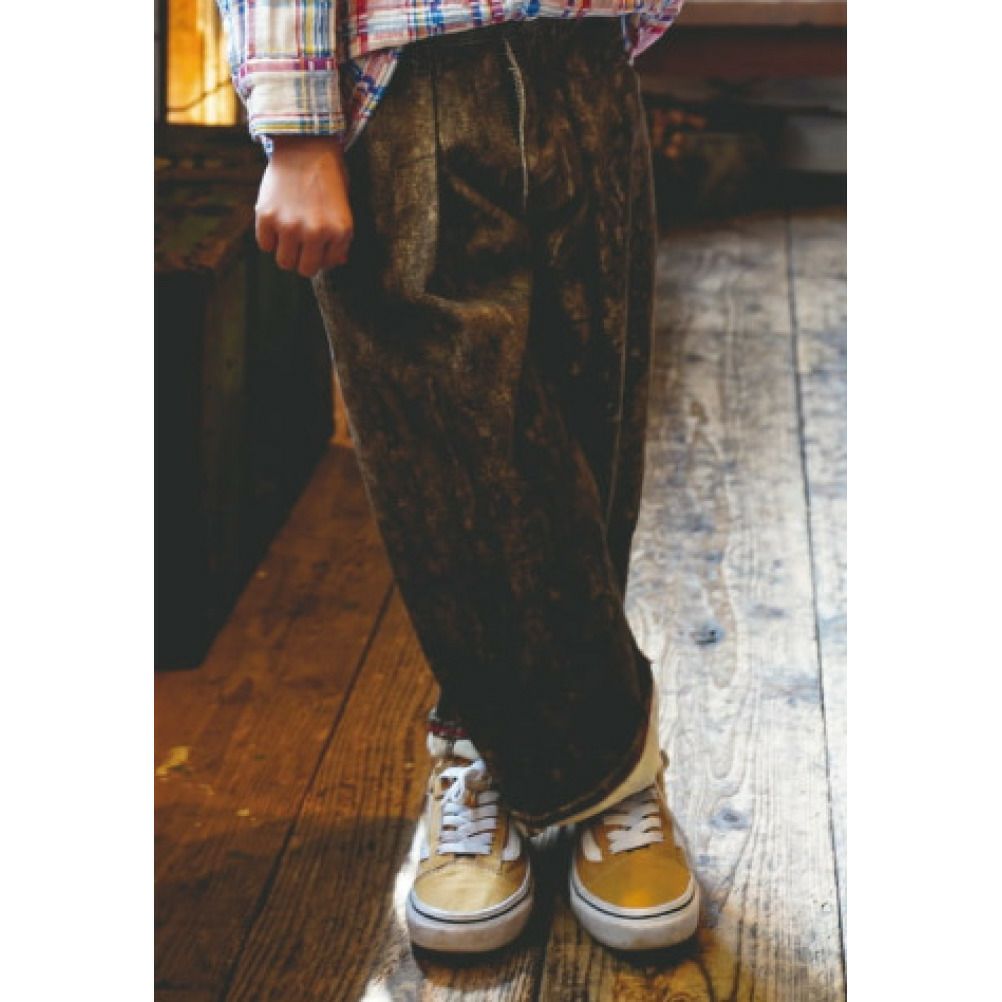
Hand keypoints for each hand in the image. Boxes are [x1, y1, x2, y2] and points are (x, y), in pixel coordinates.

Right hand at [255, 136, 353, 277]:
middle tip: (300, 241)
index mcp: (340, 231)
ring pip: (283, 262)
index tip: (317, 239)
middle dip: (302, 258)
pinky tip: (276, 218)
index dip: (320, 253)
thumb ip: (340, 238)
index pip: (326, 264)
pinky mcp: (267, 216)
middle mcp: (316, 232)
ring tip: (288, 231)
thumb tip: (337, 263)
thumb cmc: (327, 179)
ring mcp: (290, 226)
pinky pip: (265, 244)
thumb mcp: (343, 209)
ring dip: (285, 250)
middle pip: (303, 269)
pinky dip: (269, 236)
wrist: (304, 146)